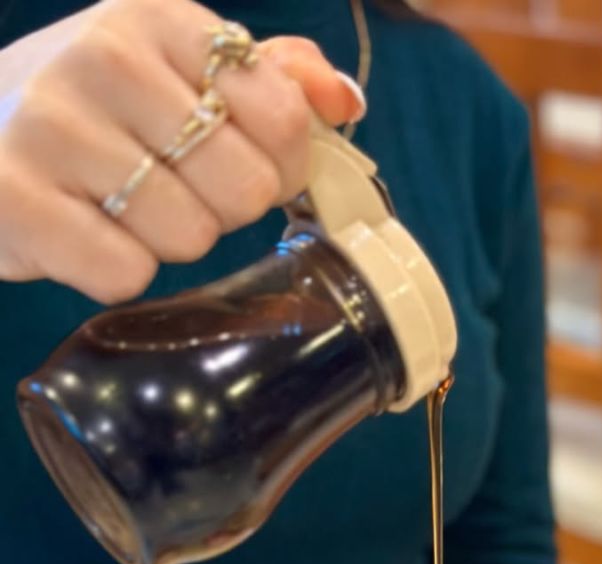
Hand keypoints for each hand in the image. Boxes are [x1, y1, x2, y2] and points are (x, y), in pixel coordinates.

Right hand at [0, 0, 364, 302]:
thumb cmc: (91, 109)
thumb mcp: (173, 67)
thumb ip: (267, 76)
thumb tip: (343, 101)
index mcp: (158, 19)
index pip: (284, 117)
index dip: (280, 164)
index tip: (241, 164)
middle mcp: (104, 60)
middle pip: (244, 188)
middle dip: (221, 209)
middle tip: (171, 189)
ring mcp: (55, 129)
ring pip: (189, 237)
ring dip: (164, 241)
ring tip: (117, 205)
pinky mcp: (21, 201)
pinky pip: (126, 273)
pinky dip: (116, 271)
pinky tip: (85, 233)